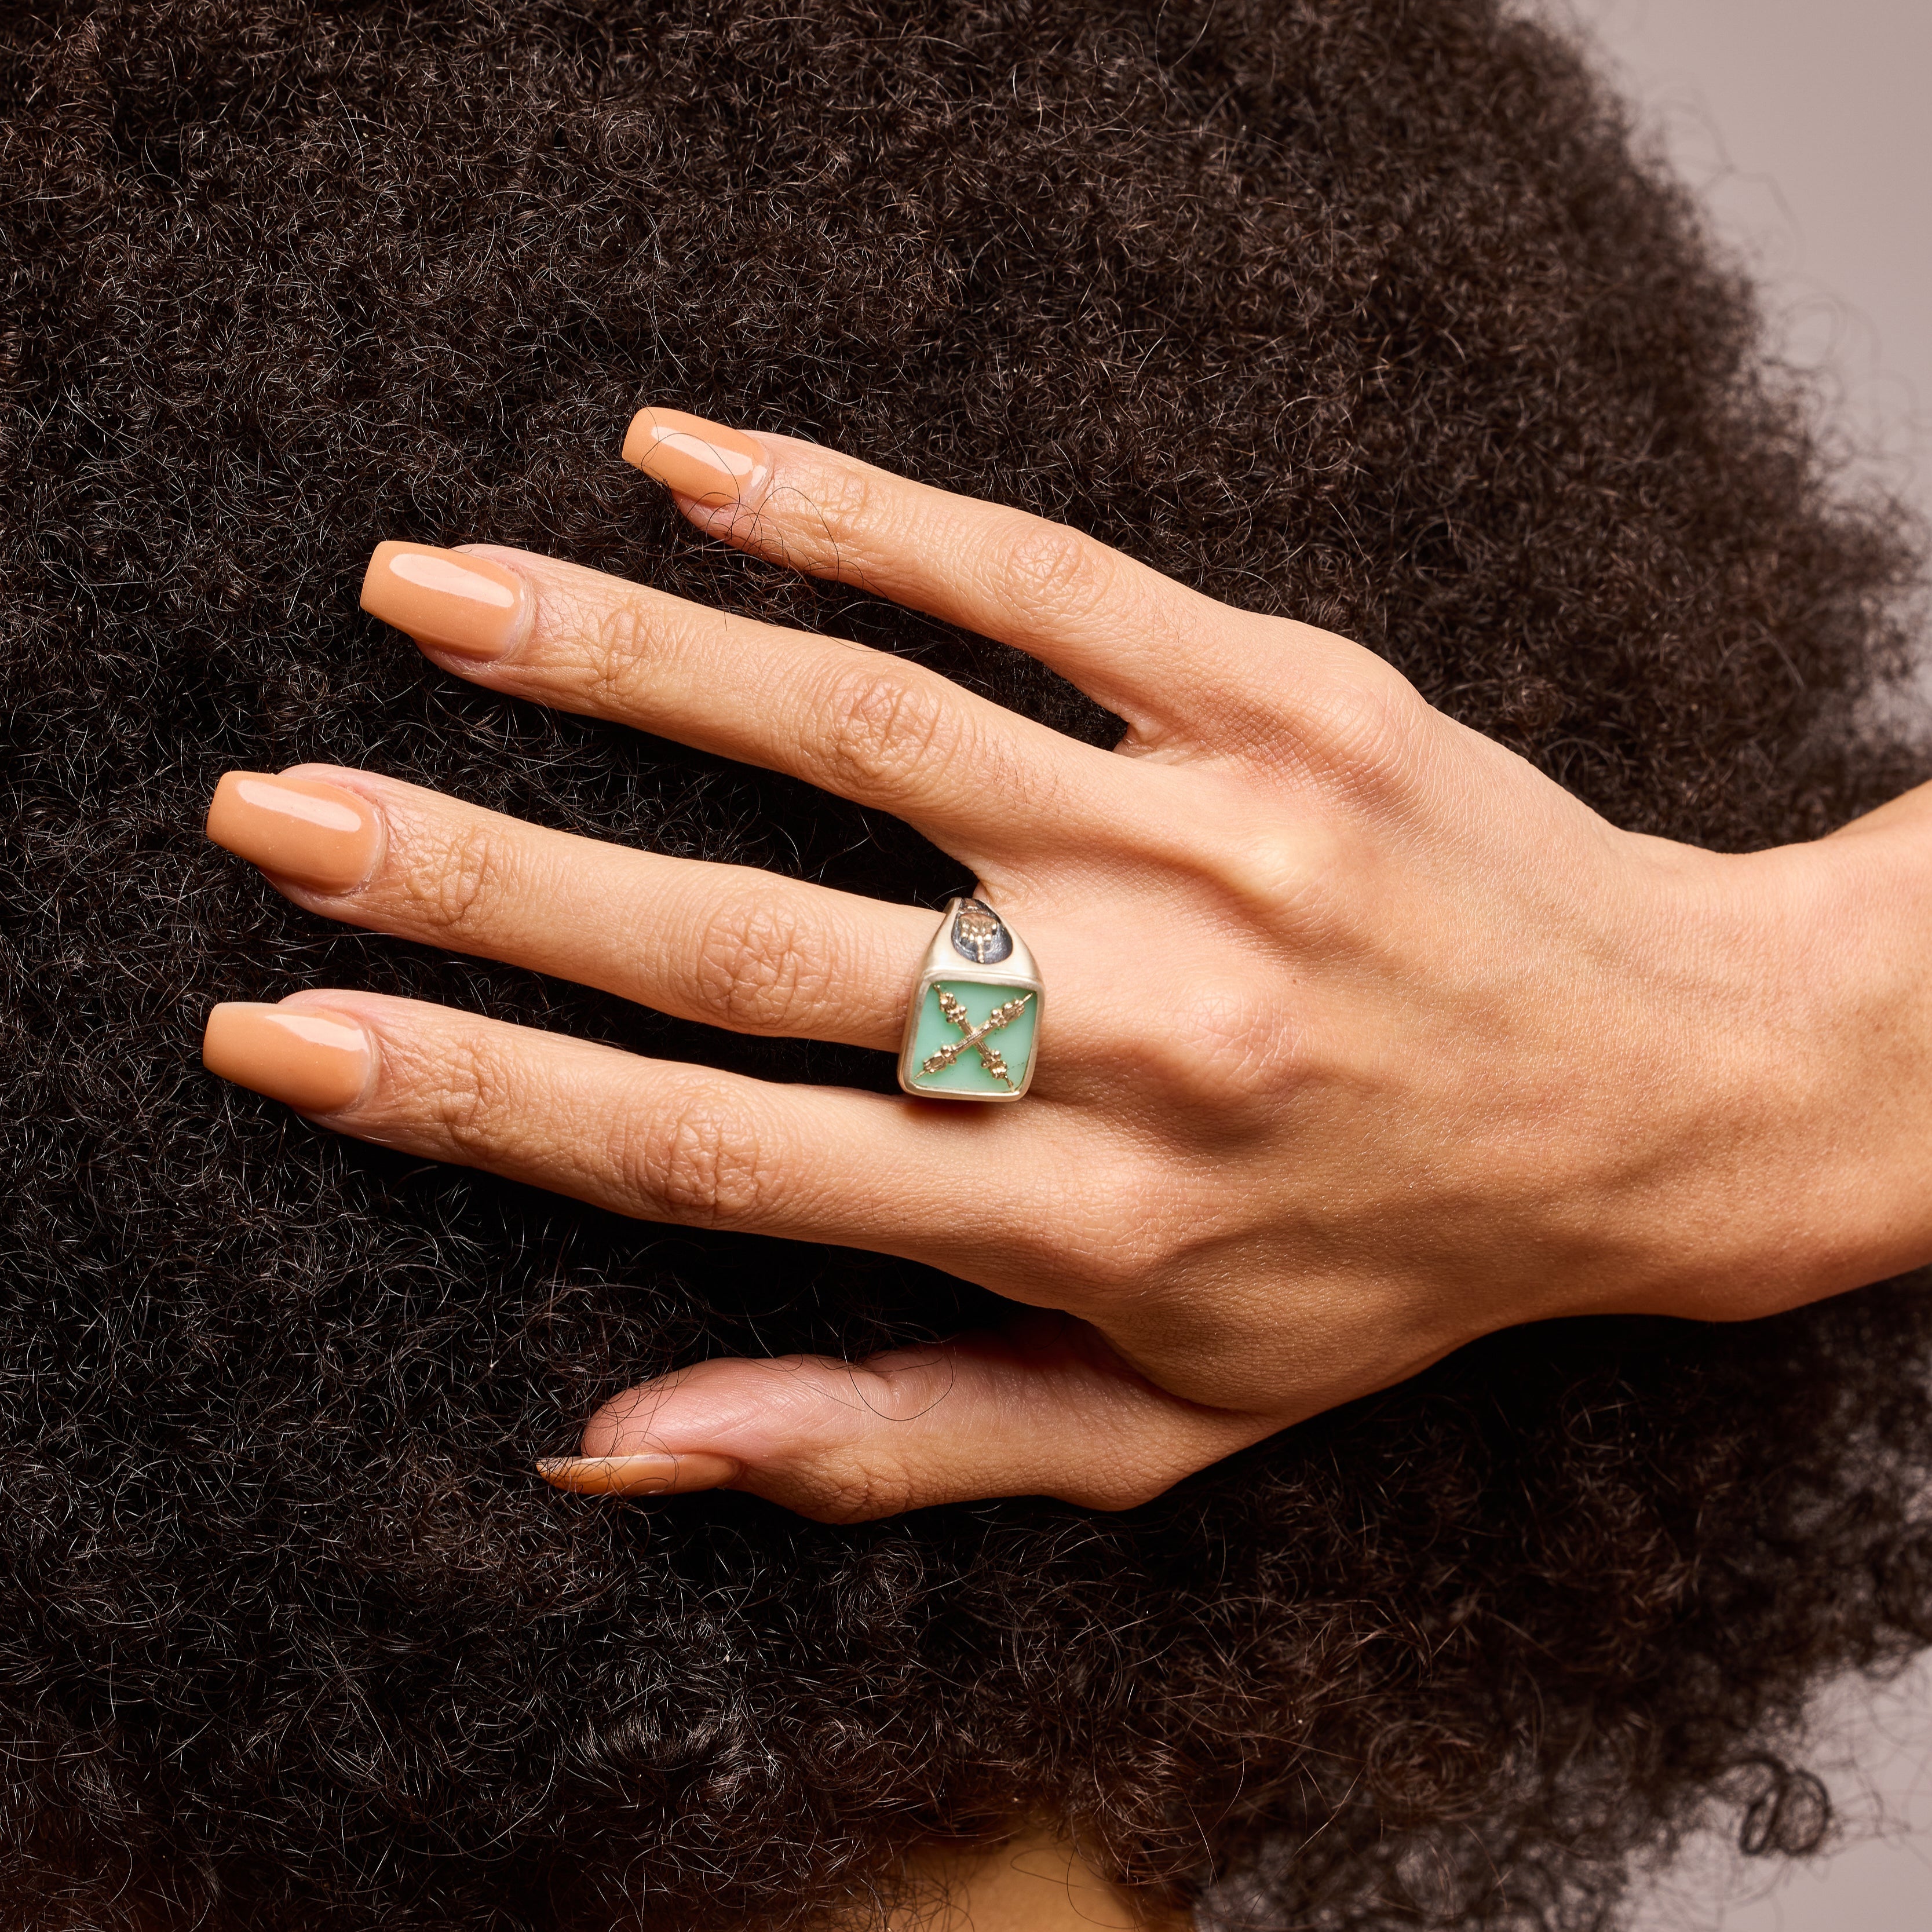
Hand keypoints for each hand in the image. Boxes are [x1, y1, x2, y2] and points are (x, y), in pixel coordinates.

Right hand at [200, 408, 1931, 1520]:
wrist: (1675, 1096)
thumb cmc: (1390, 1267)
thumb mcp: (1162, 1426)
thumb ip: (887, 1443)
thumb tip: (610, 1444)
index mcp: (1071, 1218)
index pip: (702, 1152)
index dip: (468, 1092)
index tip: (286, 1028)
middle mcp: (1121, 1029)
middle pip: (739, 943)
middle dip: (474, 876)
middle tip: (276, 807)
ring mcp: (1205, 844)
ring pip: (862, 729)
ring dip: (619, 654)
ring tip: (425, 594)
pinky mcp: (1287, 701)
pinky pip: (1041, 582)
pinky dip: (853, 512)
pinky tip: (691, 464)